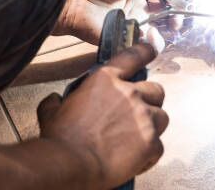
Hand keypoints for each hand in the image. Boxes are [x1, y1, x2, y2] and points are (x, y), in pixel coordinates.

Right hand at [37, 44, 167, 187]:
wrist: (69, 165)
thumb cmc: (60, 139)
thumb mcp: (52, 112)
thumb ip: (58, 101)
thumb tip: (54, 100)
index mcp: (106, 80)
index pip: (134, 56)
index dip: (146, 51)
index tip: (152, 49)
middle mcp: (130, 94)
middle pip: (156, 90)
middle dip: (150, 100)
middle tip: (137, 114)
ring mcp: (144, 117)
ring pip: (162, 117)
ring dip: (152, 125)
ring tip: (137, 138)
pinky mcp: (151, 142)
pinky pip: (159, 146)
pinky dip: (149, 153)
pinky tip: (135, 159)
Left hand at [54, 0, 167, 45]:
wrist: (73, 3)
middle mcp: (141, 4)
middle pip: (167, 6)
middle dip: (176, 8)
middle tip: (180, 8)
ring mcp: (137, 20)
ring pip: (162, 23)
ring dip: (171, 22)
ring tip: (173, 22)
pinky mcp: (131, 34)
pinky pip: (149, 38)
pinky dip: (157, 36)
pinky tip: (158, 31)